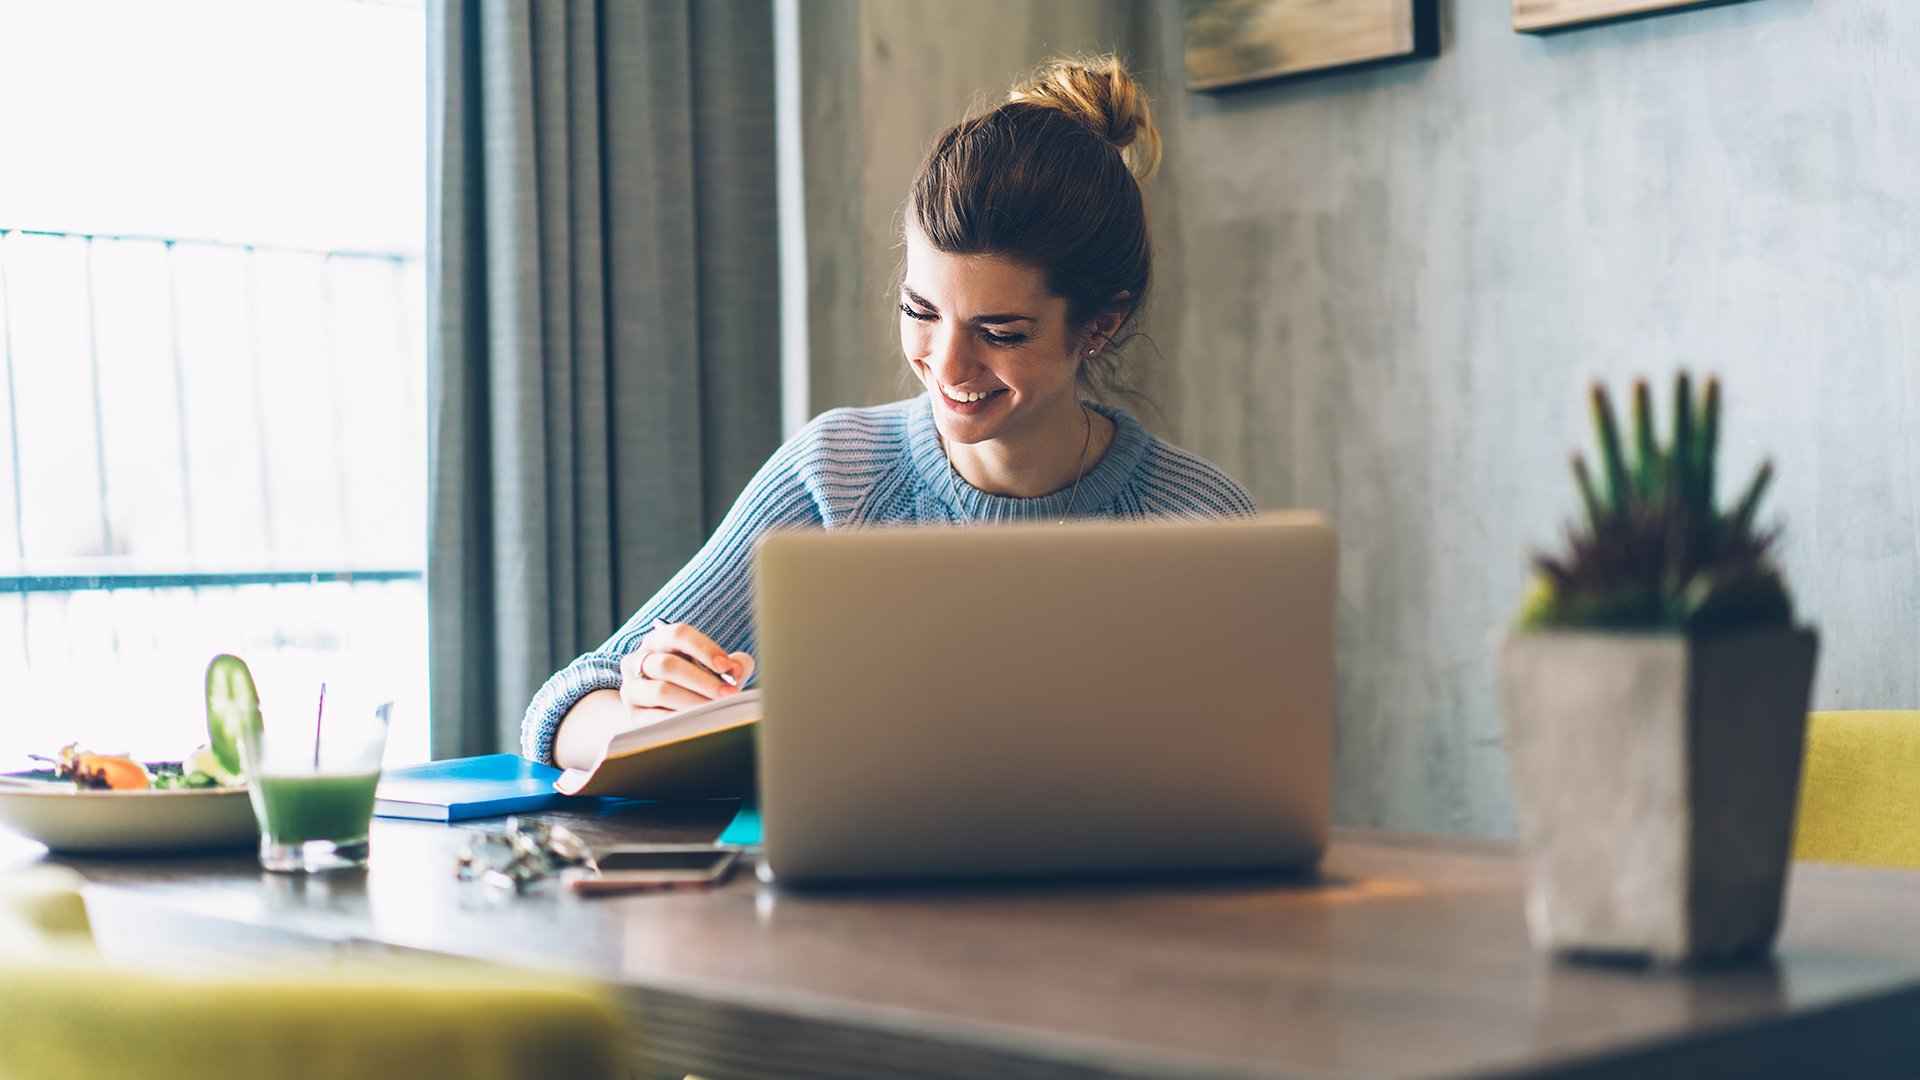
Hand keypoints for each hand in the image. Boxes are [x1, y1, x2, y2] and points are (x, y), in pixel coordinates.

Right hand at [619, 620, 754, 711]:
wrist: (666, 712)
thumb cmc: (695, 684)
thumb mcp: (712, 668)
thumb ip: (731, 663)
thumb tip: (739, 667)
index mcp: (657, 640)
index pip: (678, 634)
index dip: (705, 649)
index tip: (728, 667)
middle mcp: (638, 660)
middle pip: (668, 665)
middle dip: (704, 680)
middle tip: (730, 694)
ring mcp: (632, 689)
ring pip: (662, 691)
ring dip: (694, 701)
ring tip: (717, 710)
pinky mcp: (633, 715)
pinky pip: (656, 718)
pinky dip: (681, 720)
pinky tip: (700, 723)